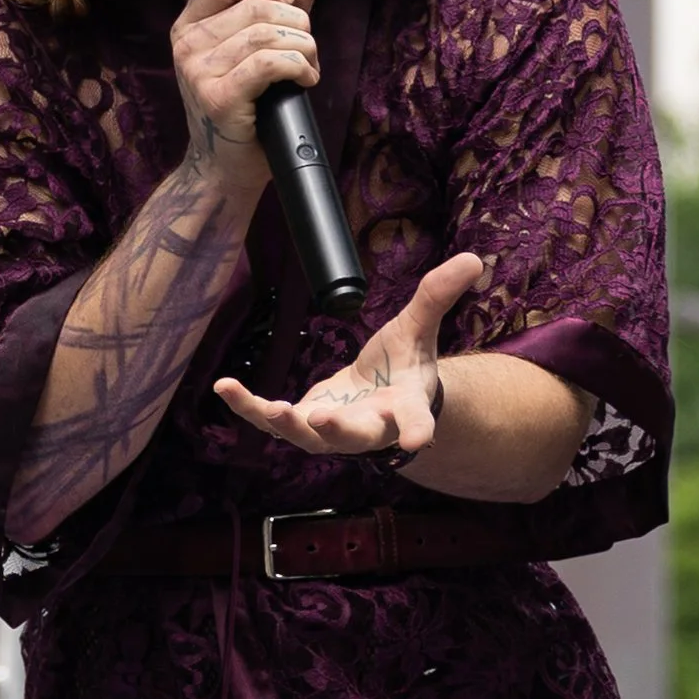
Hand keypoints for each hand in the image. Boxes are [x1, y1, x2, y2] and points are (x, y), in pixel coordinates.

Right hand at [171, 0, 323, 169]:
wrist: (224, 167)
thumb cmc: (245, 107)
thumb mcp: (256, 50)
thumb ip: (281, 7)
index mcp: (188, 27)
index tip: (289, 2)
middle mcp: (186, 45)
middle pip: (255, 6)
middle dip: (297, 22)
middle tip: (308, 47)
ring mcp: (197, 72)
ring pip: (266, 34)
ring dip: (303, 47)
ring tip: (309, 66)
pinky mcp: (217, 98)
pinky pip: (268, 64)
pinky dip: (299, 66)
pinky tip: (306, 79)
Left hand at [213, 253, 486, 459]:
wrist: (380, 397)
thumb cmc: (401, 366)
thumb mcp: (418, 329)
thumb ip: (437, 298)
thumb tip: (473, 260)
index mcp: (403, 405)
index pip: (414, 420)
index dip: (415, 430)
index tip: (417, 439)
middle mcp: (368, 427)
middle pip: (355, 435)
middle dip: (339, 431)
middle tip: (322, 423)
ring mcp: (331, 431)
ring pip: (306, 437)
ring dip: (285, 424)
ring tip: (269, 407)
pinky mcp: (301, 424)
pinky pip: (271, 420)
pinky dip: (248, 406)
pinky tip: (225, 386)